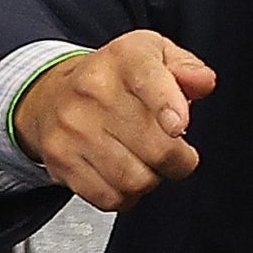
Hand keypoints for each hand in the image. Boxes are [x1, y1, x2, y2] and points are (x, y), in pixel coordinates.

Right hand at [11, 29, 216, 210]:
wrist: (50, 96)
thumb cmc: (114, 79)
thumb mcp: (155, 55)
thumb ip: (187, 67)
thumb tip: (202, 82)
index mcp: (125, 59)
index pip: (148, 79)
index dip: (168, 105)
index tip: (178, 126)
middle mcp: (94, 90)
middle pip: (156, 147)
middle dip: (178, 159)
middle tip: (175, 153)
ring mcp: (73, 127)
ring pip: (135, 179)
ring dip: (151, 179)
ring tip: (145, 162)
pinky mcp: (60, 159)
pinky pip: (108, 197)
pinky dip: (125, 196)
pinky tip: (123, 175)